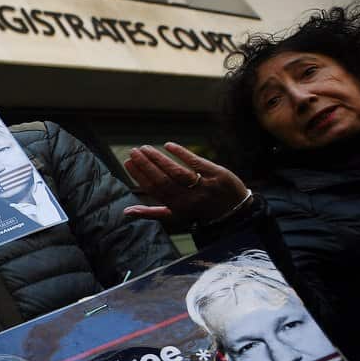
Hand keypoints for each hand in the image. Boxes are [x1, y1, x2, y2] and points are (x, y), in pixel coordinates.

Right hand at [122, 142, 247, 223]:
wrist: (233, 211)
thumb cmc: (198, 213)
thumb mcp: (175, 216)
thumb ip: (151, 212)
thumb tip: (126, 212)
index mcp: (177, 207)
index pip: (155, 189)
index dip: (140, 176)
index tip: (128, 163)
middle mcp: (190, 198)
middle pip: (163, 180)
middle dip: (146, 165)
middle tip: (133, 152)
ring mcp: (204, 185)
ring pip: (177, 171)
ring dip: (158, 158)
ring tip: (145, 147)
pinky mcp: (216, 173)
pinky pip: (195, 162)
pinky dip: (181, 152)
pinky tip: (167, 144)